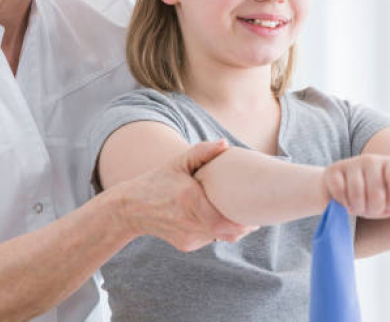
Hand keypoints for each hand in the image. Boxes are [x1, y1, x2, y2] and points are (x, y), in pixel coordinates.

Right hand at [117, 140, 255, 250]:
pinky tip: (215, 217)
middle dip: (244, 226)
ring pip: (220, 237)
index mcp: (190, 201)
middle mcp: (190, 223)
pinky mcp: (185, 246)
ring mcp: (188, 237)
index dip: (246, 222)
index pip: (227, 222)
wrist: (131, 208)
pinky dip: (216, 230)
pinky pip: (209, 239)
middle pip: (228, 233)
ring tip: (239, 214)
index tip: (258, 212)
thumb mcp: (179, 162)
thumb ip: (202, 151)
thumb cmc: (159, 180)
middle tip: (255, 214)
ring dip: (231, 228)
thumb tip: (225, 143)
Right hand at [322, 154, 389, 217]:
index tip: (388, 205)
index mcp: (389, 164)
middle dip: (373, 209)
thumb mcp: (387, 204)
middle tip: (369, 209)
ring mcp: (351, 162)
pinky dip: (343, 203)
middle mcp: (371, 159)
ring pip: (357, 194)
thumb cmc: (368, 198)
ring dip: (357, 208)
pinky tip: (344, 201)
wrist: (338, 191)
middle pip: (377, 192)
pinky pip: (340, 192)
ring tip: (357, 207)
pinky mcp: (333, 170)